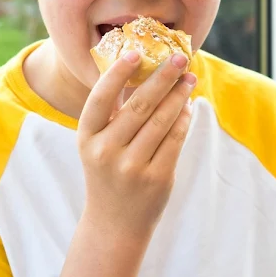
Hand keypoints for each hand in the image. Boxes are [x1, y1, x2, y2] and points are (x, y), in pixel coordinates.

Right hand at [77, 51, 196, 239]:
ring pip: (161, 120)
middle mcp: (106, 151)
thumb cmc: (107, 172)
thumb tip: (145, 71)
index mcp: (87, 137)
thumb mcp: (98, 144)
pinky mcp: (156, 178)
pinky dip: (184, 119)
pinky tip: (188, 105)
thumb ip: (114, 113)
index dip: (117, 74)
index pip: (100, 98)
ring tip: (189, 78)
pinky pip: (175, 140)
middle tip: (179, 58)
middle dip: (163, 77)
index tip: (136, 52)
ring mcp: (132, 167)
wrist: (114, 224)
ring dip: (179, 95)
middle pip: (139, 105)